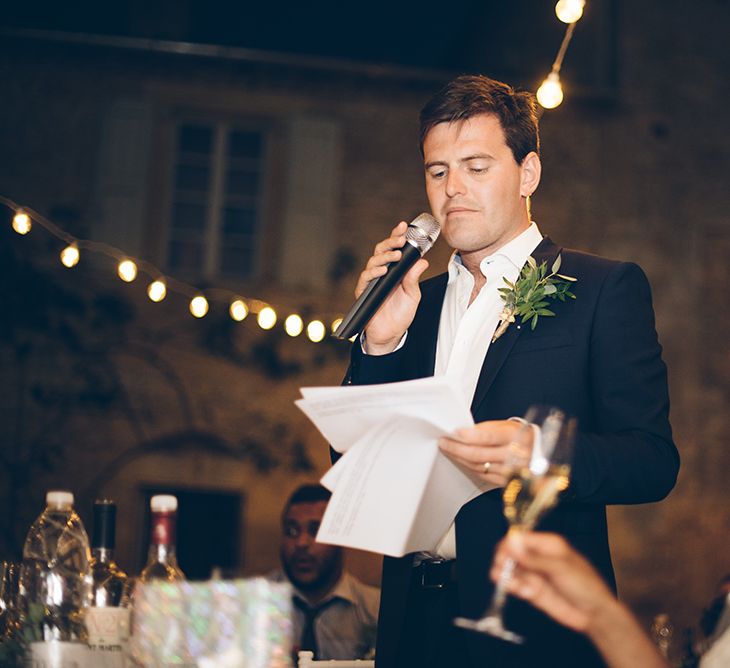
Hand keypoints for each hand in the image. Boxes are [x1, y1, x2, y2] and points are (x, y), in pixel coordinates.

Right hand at [357, 221, 428, 354]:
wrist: (390, 334)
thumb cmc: (401, 314)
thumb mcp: (413, 295)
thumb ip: (414, 278)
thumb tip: (422, 261)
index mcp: (394, 270)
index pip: (394, 249)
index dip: (397, 236)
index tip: (403, 226)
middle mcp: (382, 273)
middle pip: (381, 251)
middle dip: (391, 242)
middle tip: (401, 239)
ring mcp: (372, 281)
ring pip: (374, 261)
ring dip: (385, 256)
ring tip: (396, 255)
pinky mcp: (364, 292)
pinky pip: (366, 278)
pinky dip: (374, 272)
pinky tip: (383, 270)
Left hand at [438, 419, 532, 486]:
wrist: (538, 452)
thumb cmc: (520, 436)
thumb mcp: (506, 427)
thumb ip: (485, 429)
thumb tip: (463, 432)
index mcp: (515, 437)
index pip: (489, 437)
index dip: (470, 435)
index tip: (455, 432)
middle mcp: (514, 456)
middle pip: (479, 455)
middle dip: (457, 448)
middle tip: (444, 442)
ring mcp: (510, 471)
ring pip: (478, 466)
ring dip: (459, 458)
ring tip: (448, 449)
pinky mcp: (506, 482)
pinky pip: (482, 475)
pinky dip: (468, 467)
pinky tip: (460, 460)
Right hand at [492, 532, 614, 632]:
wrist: (594, 614)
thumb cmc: (584, 584)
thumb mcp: (559, 567)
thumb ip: (533, 558)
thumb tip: (511, 542)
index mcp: (546, 544)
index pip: (520, 538)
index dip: (508, 545)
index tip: (502, 556)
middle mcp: (537, 557)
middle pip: (511, 553)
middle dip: (504, 561)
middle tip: (502, 572)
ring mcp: (534, 574)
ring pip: (510, 570)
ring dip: (507, 577)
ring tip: (513, 585)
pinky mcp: (531, 590)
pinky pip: (515, 586)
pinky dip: (514, 588)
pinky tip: (524, 593)